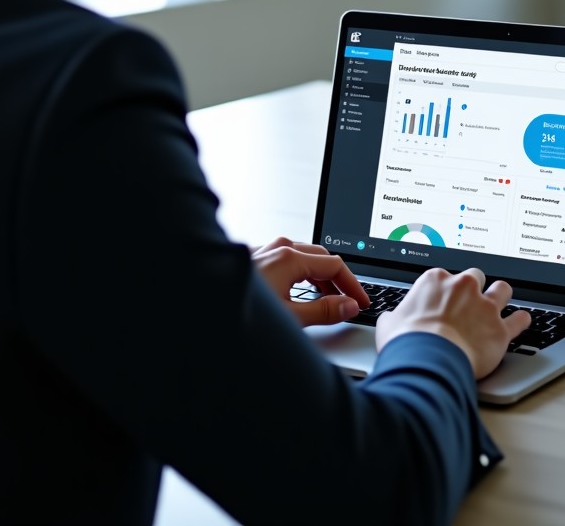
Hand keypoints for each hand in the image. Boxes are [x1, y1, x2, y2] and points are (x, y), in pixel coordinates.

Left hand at [251, 237, 369, 327]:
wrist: (203, 306)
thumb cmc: (240, 312)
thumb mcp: (290, 317)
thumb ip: (324, 310)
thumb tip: (348, 305)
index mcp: (290, 256)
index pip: (335, 265)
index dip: (353, 285)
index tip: (361, 302)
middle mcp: (278, 247)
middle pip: (321, 257)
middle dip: (338, 280)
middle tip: (349, 302)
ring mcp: (265, 250)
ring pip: (303, 257)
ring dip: (319, 278)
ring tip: (328, 301)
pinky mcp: (254, 258)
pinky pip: (286, 260)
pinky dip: (300, 276)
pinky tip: (298, 293)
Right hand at [375, 267, 531, 378]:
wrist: (428, 361)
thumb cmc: (407, 342)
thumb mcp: (389, 323)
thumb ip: (395, 316)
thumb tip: (391, 320)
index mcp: (435, 280)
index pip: (445, 276)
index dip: (446, 290)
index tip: (445, 300)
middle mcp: (463, 287)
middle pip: (475, 277)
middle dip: (473, 288)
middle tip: (469, 301)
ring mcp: (484, 306)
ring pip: (502, 289)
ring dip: (500, 295)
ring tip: (499, 301)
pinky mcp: (500, 330)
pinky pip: (519, 320)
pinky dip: (521, 320)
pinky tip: (522, 320)